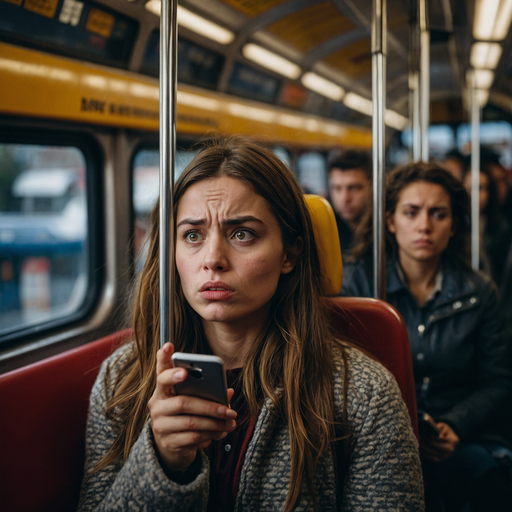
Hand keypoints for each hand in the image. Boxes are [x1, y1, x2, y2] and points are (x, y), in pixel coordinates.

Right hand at [148, 342, 236, 471]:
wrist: (169, 444)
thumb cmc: (184, 413)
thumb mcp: (192, 399)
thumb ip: (207, 391)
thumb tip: (228, 391)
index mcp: (163, 389)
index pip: (161, 371)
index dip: (163, 358)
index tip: (169, 346)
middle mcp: (157, 405)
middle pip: (183, 402)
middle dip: (209, 406)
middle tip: (228, 408)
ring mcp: (160, 424)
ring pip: (191, 422)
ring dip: (215, 423)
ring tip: (230, 421)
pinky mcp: (167, 442)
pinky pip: (193, 437)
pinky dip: (210, 434)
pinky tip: (221, 432)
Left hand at [420, 422, 459, 461]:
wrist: (445, 438)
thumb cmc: (443, 430)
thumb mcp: (443, 426)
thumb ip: (439, 427)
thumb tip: (435, 431)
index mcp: (454, 440)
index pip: (444, 440)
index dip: (436, 438)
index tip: (429, 435)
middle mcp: (451, 449)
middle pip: (439, 448)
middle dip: (429, 443)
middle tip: (421, 437)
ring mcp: (445, 455)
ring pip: (434, 454)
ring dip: (425, 449)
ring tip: (418, 442)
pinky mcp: (439, 459)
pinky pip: (431, 458)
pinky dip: (424, 454)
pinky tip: (419, 449)